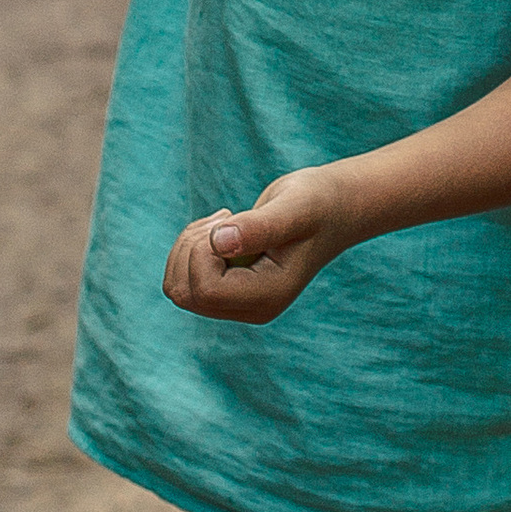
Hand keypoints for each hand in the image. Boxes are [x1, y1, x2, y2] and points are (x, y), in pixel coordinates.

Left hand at [161, 166, 358, 323]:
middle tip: (223, 218)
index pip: (205, 289)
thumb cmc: (317, 203)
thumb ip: (259, 226)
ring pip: (179, 288)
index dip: (201, 251)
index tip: (228, 218)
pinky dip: (189, 248)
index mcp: (269, 296)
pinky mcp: (229, 290)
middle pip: (185, 294)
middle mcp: (252, 308)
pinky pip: (185, 278)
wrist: (331, 209)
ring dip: (187, 247)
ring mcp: (239, 302)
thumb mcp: (294, 208)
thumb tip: (219, 242)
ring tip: (223, 221)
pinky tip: (221, 229)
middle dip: (189, 249)